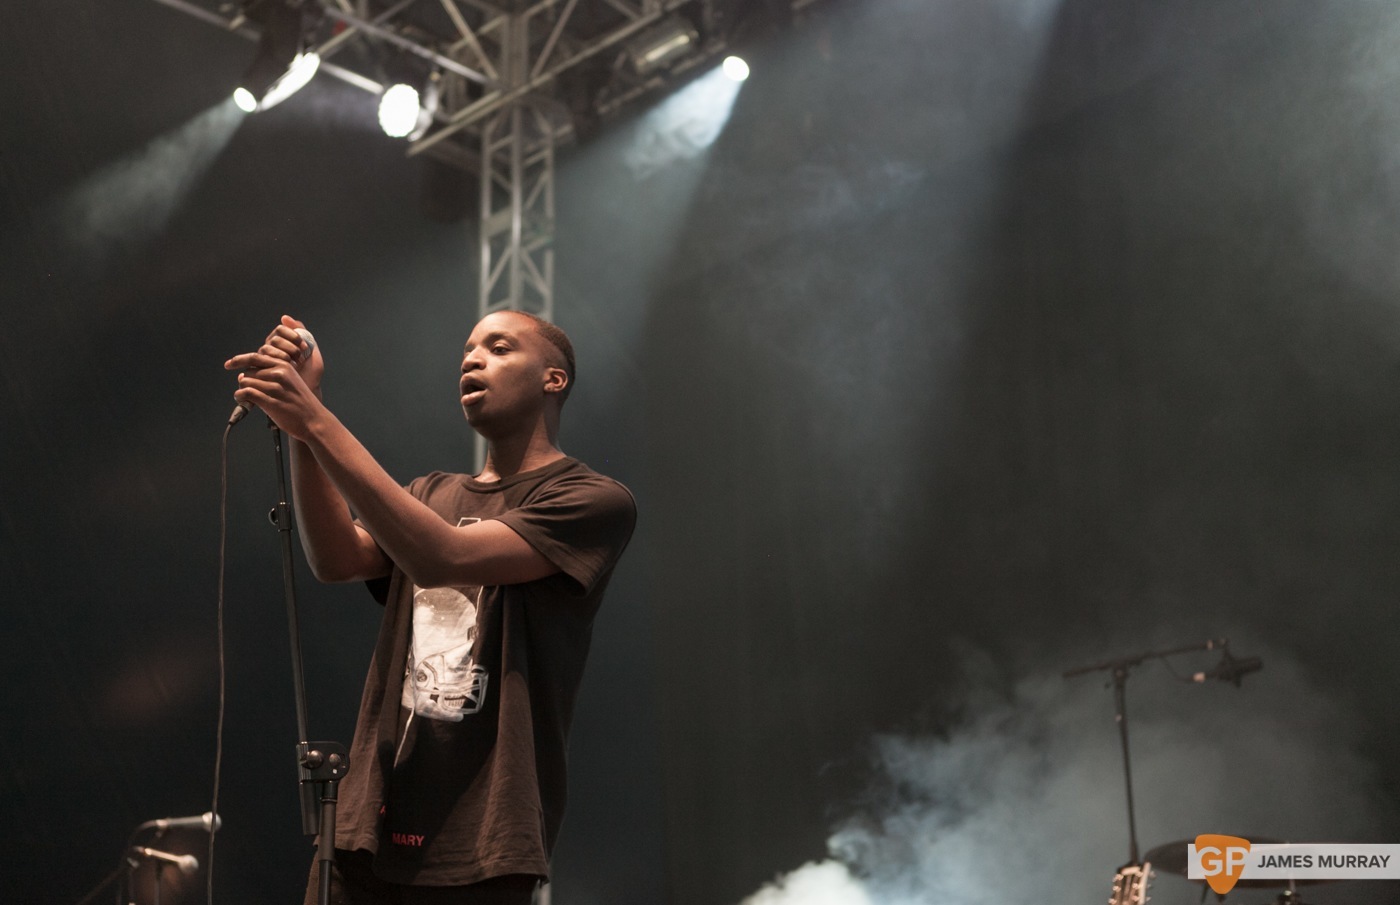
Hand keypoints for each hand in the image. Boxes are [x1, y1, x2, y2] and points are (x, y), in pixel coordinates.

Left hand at [224, 315, 325, 438]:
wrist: (314, 420)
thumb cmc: (300, 402)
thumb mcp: (291, 380)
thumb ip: (271, 374)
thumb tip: (242, 374)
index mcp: (284, 365)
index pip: (255, 357)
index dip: (238, 360)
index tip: (228, 365)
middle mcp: (279, 373)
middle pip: (248, 371)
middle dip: (245, 380)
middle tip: (248, 391)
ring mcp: (275, 387)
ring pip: (245, 381)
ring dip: (242, 390)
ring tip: (246, 398)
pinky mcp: (270, 401)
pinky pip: (246, 393)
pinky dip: (240, 396)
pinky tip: (243, 401)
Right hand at [260, 314, 324, 394]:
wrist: (309, 392)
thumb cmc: (311, 375)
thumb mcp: (312, 351)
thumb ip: (302, 332)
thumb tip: (284, 317)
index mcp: (283, 343)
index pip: (281, 330)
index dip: (293, 336)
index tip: (305, 347)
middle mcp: (271, 350)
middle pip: (274, 339)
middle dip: (289, 347)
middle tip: (300, 358)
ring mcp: (264, 361)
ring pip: (266, 349)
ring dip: (283, 355)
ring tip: (294, 365)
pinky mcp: (259, 372)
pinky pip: (260, 361)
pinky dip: (274, 364)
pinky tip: (285, 370)